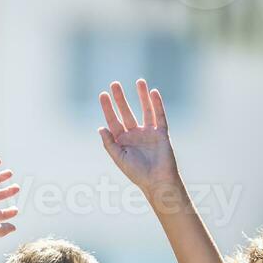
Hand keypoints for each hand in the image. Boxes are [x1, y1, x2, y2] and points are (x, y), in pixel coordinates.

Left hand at [99, 79, 178, 195]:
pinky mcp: (162, 133)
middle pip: (126, 112)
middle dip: (120, 99)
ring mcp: (149, 133)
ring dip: (141, 96)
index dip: (108, 108)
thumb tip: (100, 128)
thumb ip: (109, 144)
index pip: (113, 121)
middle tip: (114, 84)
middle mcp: (135, 135)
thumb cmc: (137, 173)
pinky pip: (160, 116)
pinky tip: (153, 92)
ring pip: (145, 110)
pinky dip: (157, 104)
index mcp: (123, 141)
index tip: (102, 95)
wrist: (158, 181)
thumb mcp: (120, 158)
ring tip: (139, 81)